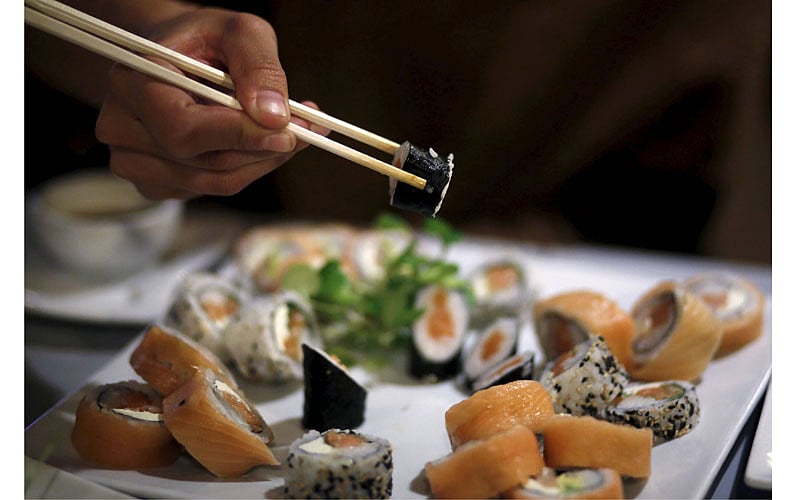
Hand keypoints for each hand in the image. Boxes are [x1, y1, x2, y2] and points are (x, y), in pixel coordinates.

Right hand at [95, 7, 325, 199]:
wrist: (177, 58)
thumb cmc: (206, 39)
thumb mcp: (239, 30)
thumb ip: (259, 65)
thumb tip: (273, 116)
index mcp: (132, 81)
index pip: (184, 129)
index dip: (240, 135)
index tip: (289, 133)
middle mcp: (120, 126)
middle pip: (204, 163)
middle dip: (264, 150)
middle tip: (310, 130)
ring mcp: (132, 161)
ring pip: (215, 182)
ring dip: (263, 161)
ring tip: (293, 132)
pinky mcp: (154, 183)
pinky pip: (212, 189)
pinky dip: (248, 170)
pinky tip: (262, 144)